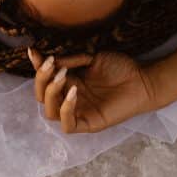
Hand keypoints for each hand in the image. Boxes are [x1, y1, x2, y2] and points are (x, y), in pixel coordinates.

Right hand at [27, 46, 157, 133]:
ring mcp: (79, 112)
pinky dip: (66, 109)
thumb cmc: (120, 68)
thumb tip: (47, 58)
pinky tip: (74, 92)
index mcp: (68, 83)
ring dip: (52, 93)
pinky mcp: (89, 124)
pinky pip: (68, 125)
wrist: (143, 80)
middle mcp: (69, 99)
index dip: (37, 67)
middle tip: (51, 63)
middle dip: (41, 79)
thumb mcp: (91, 58)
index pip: (45, 79)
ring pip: (50, 112)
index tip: (33, 51)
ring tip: (63, 75)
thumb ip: (70, 60)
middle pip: (42, 96)